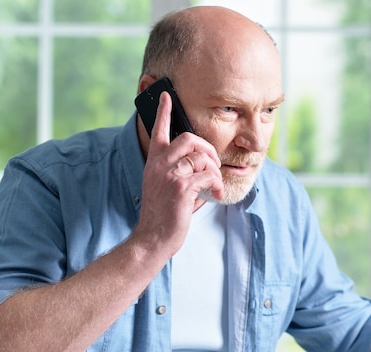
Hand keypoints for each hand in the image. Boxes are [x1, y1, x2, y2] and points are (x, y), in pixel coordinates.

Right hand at [133, 91, 223, 257]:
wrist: (153, 237)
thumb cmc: (164, 214)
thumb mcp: (167, 187)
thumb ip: (183, 172)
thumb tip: (206, 169)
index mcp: (155, 161)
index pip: (158, 129)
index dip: (163, 110)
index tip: (167, 95)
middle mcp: (160, 164)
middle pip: (189, 138)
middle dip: (209, 148)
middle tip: (214, 164)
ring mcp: (170, 174)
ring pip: (202, 157)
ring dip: (215, 171)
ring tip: (214, 185)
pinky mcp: (181, 187)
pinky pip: (208, 175)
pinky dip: (216, 184)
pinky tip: (214, 194)